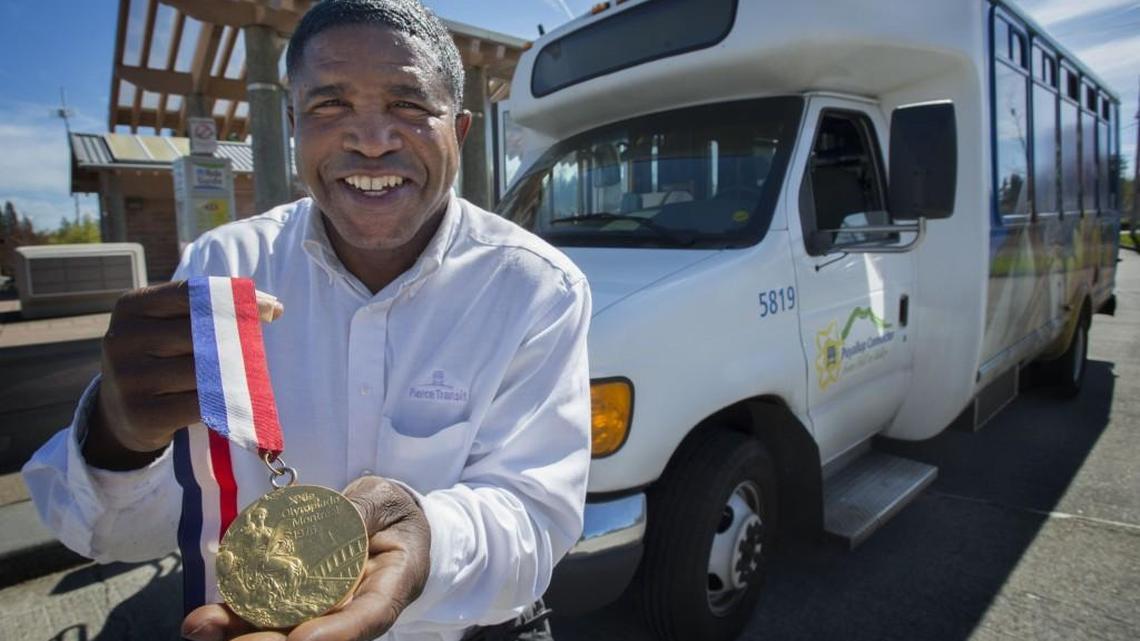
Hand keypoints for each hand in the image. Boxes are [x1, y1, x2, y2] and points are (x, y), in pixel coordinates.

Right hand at [84, 281, 283, 469]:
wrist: (121, 412)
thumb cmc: (162, 358)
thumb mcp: (172, 327)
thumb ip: (211, 312)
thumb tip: (273, 306)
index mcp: (131, 306)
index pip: (190, 294)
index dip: (234, 300)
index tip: (271, 309)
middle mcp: (121, 339)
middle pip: (198, 333)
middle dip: (237, 340)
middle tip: (262, 348)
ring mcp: (126, 378)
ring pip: (202, 372)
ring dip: (233, 375)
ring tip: (250, 378)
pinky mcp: (140, 414)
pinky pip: (198, 405)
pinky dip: (222, 404)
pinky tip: (234, 402)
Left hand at [182, 476, 431, 640]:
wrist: (383, 519)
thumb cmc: (390, 509)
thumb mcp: (383, 500)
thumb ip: (360, 511)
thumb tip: (337, 521)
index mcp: (392, 585)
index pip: (369, 617)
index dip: (337, 633)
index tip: (301, 639)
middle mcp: (358, 608)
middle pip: (319, 635)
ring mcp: (326, 610)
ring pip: (286, 629)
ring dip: (243, 632)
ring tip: (202, 626)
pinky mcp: (298, 603)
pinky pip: (267, 614)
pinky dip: (235, 617)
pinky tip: (204, 620)